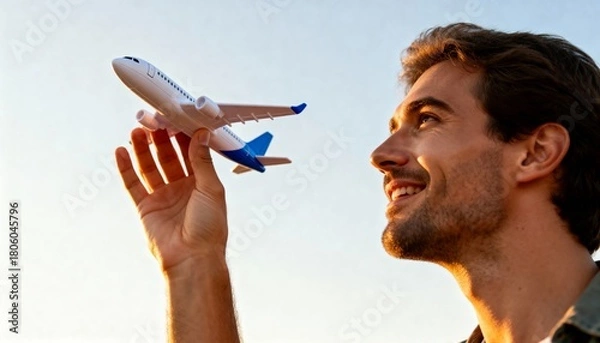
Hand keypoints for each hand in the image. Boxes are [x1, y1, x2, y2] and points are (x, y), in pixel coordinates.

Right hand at [115, 127, 227, 272]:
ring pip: (150, 166)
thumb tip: (201, 135)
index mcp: (201, 183)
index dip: (182, 136)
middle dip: (161, 138)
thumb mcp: (211, 189)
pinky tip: (122, 151)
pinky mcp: (146, 207)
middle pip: (168, 156)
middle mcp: (182, 188)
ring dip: (143, 148)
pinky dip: (126, 167)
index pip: (190, 153)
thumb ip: (202, 161)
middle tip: (154, 120)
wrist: (192, 258)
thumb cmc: (209, 229)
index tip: (176, 118)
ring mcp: (163, 197)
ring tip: (137, 130)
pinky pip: (133, 184)